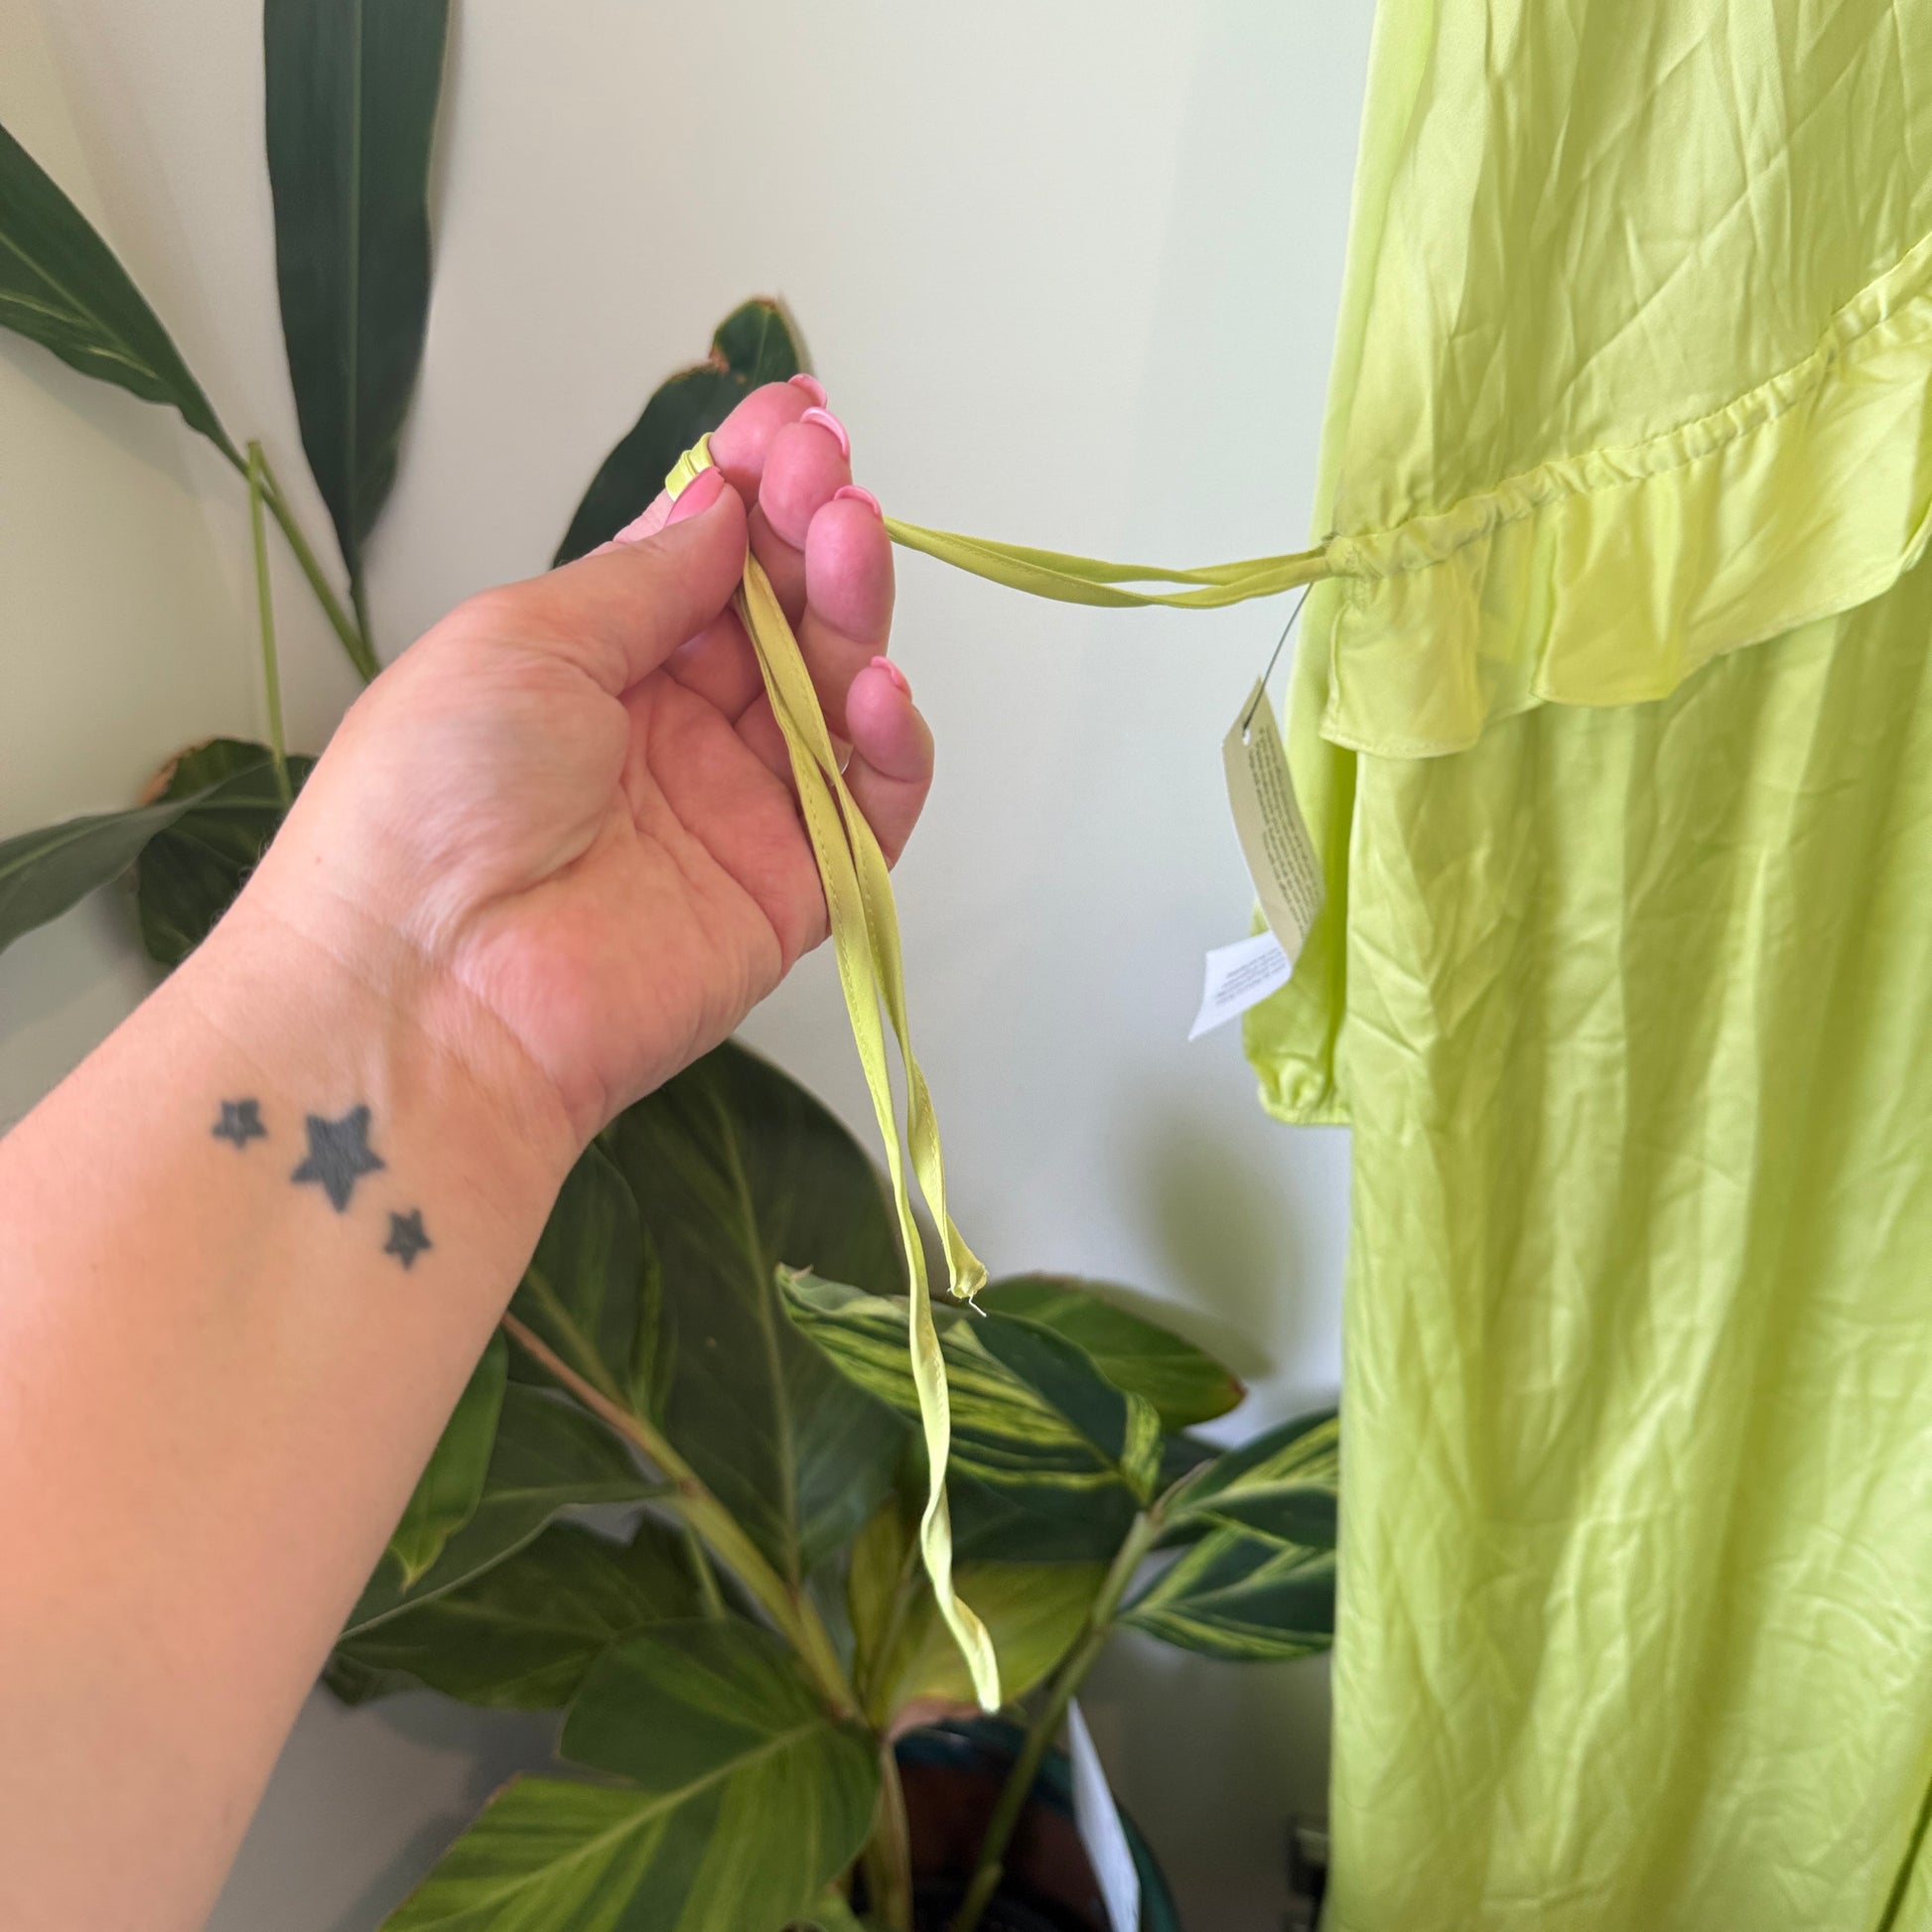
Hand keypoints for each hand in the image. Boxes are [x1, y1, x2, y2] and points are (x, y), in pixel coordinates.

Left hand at [241, 380, 931, 1150]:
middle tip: (828, 468)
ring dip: (855, 613)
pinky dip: (890, 751)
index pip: (703, 560)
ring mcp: (737, 812)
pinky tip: (875, 691)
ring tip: (852, 543)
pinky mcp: (790, 894)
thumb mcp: (524, 640)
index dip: (751, 487)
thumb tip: (720, 510)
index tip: (792, 415)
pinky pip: (868, 812)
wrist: (429, 990)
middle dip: (810, 531)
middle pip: (779, 617)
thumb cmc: (433, 799)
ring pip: (833, 698)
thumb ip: (642, 579)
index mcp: (596, 666)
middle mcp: (673, 732)